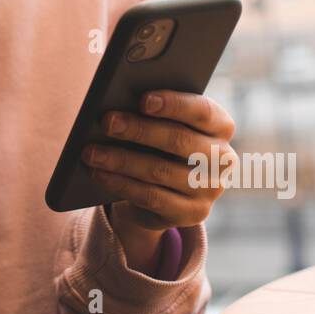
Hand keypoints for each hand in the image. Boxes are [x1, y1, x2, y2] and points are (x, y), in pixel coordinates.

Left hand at [82, 90, 235, 250]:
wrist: (163, 188)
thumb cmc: (158, 142)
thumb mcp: (162, 124)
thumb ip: (152, 112)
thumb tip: (118, 106)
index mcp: (221, 126)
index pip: (202, 110)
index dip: (174, 104)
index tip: (143, 99)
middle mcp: (223, 158)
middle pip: (179, 140)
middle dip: (139, 130)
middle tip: (107, 122)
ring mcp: (210, 189)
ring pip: (161, 171)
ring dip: (121, 160)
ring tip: (91, 151)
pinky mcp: (193, 214)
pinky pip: (152, 197)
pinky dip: (121, 184)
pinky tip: (98, 173)